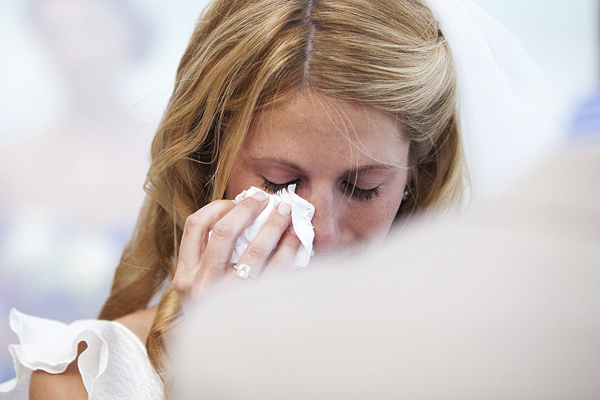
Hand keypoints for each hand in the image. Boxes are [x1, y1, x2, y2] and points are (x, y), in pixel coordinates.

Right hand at [173, 190, 300, 303]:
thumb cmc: (213, 313)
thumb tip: (243, 215)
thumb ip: (209, 257)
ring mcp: (227, 299)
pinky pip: (277, 269)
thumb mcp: (199, 288)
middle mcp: (201, 286)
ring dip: (272, 224)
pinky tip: (296, 238)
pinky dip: (288, 248)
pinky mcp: (254, 307)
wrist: (217, 358)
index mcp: (184, 277)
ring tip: (285, 211)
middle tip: (264, 198)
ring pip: (253, 249)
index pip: (195, 226)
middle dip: (247, 208)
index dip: (218, 206)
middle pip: (224, 232)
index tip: (236, 201)